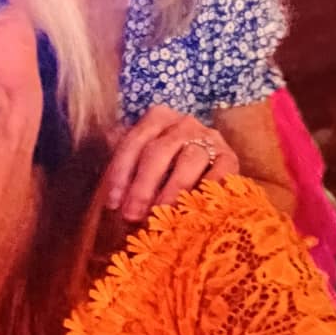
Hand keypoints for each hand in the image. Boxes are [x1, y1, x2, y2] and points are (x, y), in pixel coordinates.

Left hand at [103, 103, 238, 222]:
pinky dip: (204, 192)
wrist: (210, 162)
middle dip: (142, 186)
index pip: (134, 142)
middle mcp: (184, 123)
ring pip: (187, 161)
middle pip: (158, 151)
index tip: (113, 204)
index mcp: (158, 117)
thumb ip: (125, 161)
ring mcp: (209, 138)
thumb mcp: (145, 155)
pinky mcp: (230, 157)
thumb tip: (104, 177)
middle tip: (131, 216)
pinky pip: (218, 174)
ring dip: (170, 192)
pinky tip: (193, 211)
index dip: (120, 173)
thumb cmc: (167, 163)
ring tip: (159, 217)